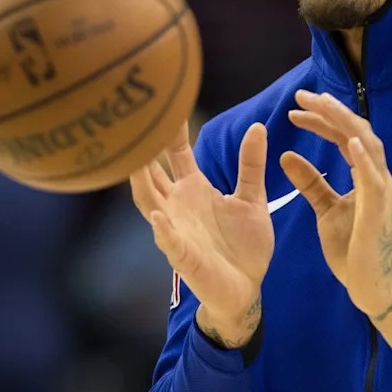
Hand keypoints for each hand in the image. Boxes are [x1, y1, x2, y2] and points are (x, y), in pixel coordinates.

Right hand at [129, 121, 272, 347]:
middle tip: (133, 122)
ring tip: (135, 161)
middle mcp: (178, 206)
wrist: (246, 289)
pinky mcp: (184, 257)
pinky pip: (169, 242)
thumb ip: (251, 165)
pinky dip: (163, 230)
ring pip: (149, 202)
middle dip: (143, 150)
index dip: (170, 131)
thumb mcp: (252, 199)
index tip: (163, 102)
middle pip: (153, 173)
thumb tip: (258, 126)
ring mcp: (177, 230)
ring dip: (142, 183)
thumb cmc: (244, 245)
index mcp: (195, 189)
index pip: (176, 154)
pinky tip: (157, 216)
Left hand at [280, 90, 391, 319]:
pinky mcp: (380, 210)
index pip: (342, 137)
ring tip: (324, 104)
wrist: (373, 286)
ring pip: (368, 145)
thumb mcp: (325, 209)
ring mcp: (381, 191)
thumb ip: (310, 182)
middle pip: (356, 131)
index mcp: (364, 175)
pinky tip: (352, 142)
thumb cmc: (353, 249)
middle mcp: (376, 176)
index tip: (294, 111)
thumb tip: (286, 156)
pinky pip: (374, 179)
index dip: (321, 121)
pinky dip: (365, 159)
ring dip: (346, 123)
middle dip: (330, 111)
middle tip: (302, 95)